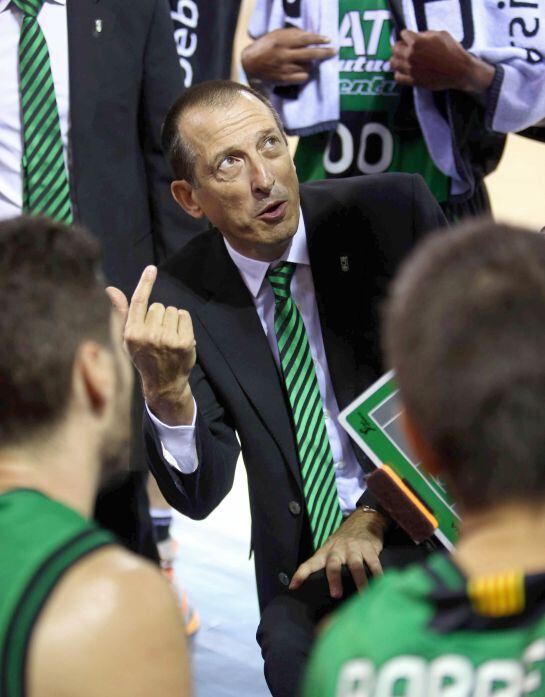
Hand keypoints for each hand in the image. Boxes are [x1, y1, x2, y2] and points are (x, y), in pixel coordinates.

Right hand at [106, 266, 195, 424]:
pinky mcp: (184, 342)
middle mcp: (148, 336)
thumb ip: (121, 313)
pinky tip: (178, 338)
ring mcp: (168, 339)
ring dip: (171, 320)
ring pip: (171, 310)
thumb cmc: (143, 358)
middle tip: (157, 335)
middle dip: (158, 316)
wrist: (163, 384)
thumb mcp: (127, 339)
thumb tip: (111, 289)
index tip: (151, 269)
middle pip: (158, 306)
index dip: (145, 283)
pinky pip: (184, 316)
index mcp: (132, 333)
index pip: (139, 301)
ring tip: (167, 338)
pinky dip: (183, 323)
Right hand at [242, 28, 335, 84]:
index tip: (328, 39)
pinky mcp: (284, 79)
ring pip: (307, 67)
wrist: (250, 64)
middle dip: (324, 52)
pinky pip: (302, 78)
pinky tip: (303, 71)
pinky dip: (306, 74)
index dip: (318, 39)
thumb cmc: (265, 46)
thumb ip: (292, 35)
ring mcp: (285, 68)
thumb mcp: (277, 35)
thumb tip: (310, 37)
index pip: (305, 39)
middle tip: (333, 51)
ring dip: (312, 64)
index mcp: (282, 41)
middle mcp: (284, 55)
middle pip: (310, 54)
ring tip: (309, 62)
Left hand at [289, 508, 386, 598]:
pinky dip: (377, 575)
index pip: (311, 562)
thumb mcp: (332, 549)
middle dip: (334, 578)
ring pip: (355, 565)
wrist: (363, 520)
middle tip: (336, 595)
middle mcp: (338, 550)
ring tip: (363, 595)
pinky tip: (380, 585)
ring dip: (359, 581)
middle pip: (333, 564)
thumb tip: (318, 589)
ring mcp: (354, 548)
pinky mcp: (369, 548)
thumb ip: (327, 565)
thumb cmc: (344, 541)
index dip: (301, 574)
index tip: (293, 586)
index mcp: (326, 551)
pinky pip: (373, 563)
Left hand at [391, 29, 494, 92]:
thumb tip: (418, 36)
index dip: (407, 35)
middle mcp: (411, 55)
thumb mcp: (440, 35)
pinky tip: (404, 71)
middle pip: (394, 49)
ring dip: (397, 60)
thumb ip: (426, 34)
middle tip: (404, 49)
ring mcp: (410, 69)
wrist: (459, 70)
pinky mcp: (413, 80)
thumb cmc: (452, 51)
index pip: (403, 34)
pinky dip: (399, 74)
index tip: (410, 38)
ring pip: (393, 63)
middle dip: (399, 47)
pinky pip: (398, 77)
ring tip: (403, 60)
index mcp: (417, 42)